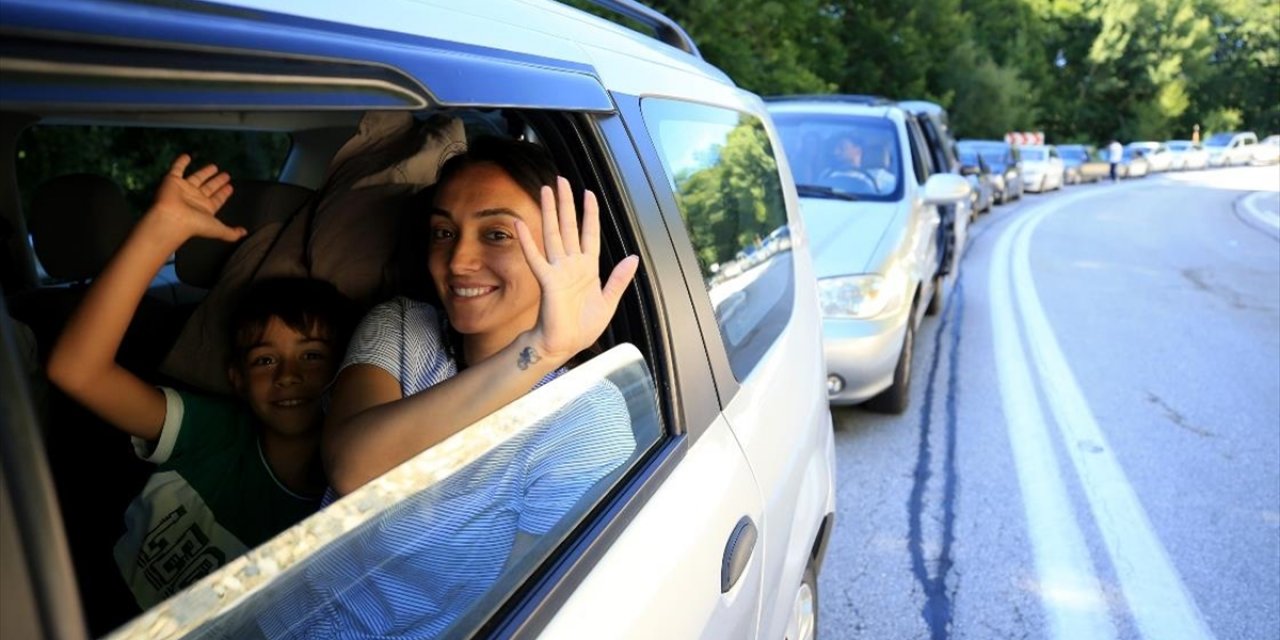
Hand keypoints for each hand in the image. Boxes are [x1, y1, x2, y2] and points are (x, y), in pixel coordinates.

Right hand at [145, 154, 245, 243]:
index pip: (217, 199)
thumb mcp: (218, 229)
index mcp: (206, 208)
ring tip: (215, 167)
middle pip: (209, 187)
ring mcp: (184, 189)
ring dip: (205, 172)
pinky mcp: (172, 180)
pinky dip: (180, 162)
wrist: (172, 218)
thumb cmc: (195, 224)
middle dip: (218, 182)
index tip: (230, 187)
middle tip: (227, 175)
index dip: (224, 193)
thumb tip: (244, 233)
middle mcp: (195, 198)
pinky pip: (177, 169)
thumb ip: (231, 232)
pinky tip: (186, 156)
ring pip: (197, 178)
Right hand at [515, 176, 638, 361]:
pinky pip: (536, 257)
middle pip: (569, 227)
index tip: (589, 194)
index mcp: (588, 268)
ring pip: (554, 234)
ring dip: (550, 212)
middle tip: (561, 181)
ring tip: (546, 191)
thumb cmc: (583, 326)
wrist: (564, 344)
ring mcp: (558, 270)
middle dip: (566, 203)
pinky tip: (521, 224)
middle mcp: (572, 264)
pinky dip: (528, 241)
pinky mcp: (546, 281)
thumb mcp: (609, 301)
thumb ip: (619, 279)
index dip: (589, 214)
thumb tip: (632, 258)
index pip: (589, 234)